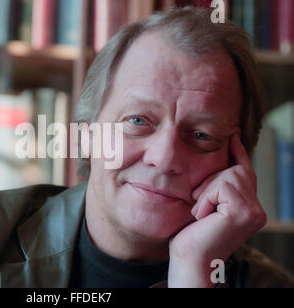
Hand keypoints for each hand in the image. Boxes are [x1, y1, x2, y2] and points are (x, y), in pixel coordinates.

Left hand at [168, 134, 266, 287]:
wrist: (189, 260)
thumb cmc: (191, 235)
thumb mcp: (205, 204)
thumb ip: (216, 187)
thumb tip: (217, 162)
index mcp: (249, 207)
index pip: (245, 172)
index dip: (238, 152)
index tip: (233, 135)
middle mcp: (258, 210)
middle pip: (236, 170)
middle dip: (210, 182)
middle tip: (199, 206)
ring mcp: (254, 212)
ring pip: (228, 175)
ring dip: (206, 191)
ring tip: (201, 214)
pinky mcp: (244, 212)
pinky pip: (222, 185)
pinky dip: (206, 198)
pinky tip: (203, 217)